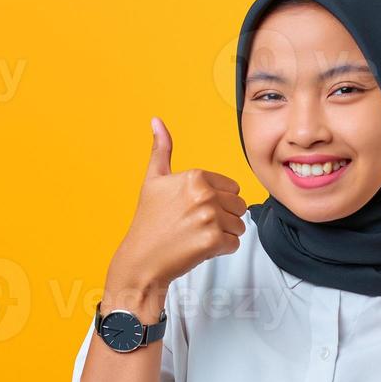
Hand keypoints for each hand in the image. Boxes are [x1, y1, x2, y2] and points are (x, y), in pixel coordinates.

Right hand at [108, 117, 248, 291]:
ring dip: (223, 234)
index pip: (232, 188)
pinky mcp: (213, 241)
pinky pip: (234, 244)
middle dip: (223, 218)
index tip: (193, 210)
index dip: (217, 202)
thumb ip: (161, 150)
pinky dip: (220, 250)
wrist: (142, 260)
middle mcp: (204, 194)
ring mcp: (210, 218)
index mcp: (195, 176)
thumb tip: (156, 121)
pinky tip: (199, 248)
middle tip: (196, 225)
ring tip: (197, 236)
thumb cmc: (149, 222)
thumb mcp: (153, 180)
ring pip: (239, 225)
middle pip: (239, 206)